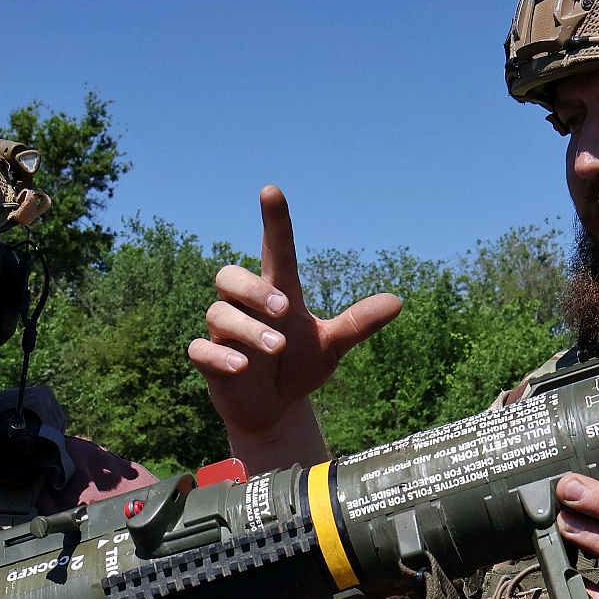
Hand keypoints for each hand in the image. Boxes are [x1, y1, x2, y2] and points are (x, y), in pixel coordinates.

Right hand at [189, 186, 399, 463]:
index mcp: (276, 294)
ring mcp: (225, 333)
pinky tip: (242, 367)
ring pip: (219, 313)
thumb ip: (357, 323)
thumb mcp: (332, 345)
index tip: (271, 190)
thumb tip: (398, 301)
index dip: (274, 221)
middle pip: (229, 275)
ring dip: (248, 329)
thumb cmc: (300, 366)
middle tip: (284, 309)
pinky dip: (219, 356)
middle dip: (253, 289)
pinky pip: (200, 349)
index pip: (275, 250)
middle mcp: (245, 307)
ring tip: (278, 347)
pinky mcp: (209, 360)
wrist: (275, 408)